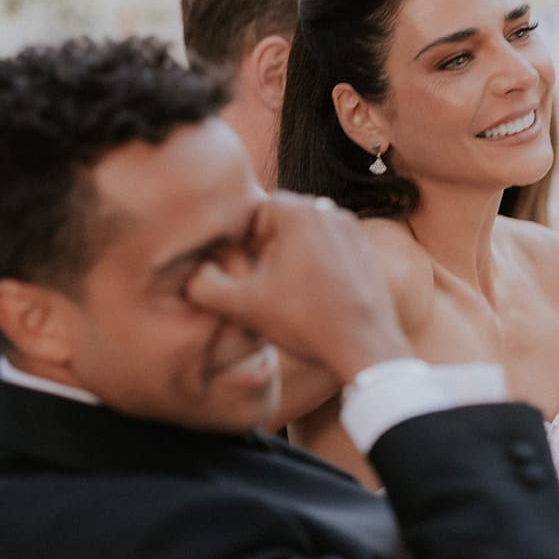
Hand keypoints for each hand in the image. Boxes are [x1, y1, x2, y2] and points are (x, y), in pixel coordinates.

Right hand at [187, 193, 410, 383]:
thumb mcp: (243, 306)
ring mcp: (352, 230)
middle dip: (266, 249)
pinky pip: (328, 249)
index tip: (245, 274)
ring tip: (286, 294)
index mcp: (300, 212)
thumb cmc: (305, 322)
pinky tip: (312, 298)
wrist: (364, 347)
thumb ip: (205, 285)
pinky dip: (315, 266)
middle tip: (263, 286)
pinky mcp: (365, 251)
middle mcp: (329, 211)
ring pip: (305, 236)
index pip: (254, 215)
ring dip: (290, 258)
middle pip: (280, 223)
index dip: (242, 245)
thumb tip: (193, 273)